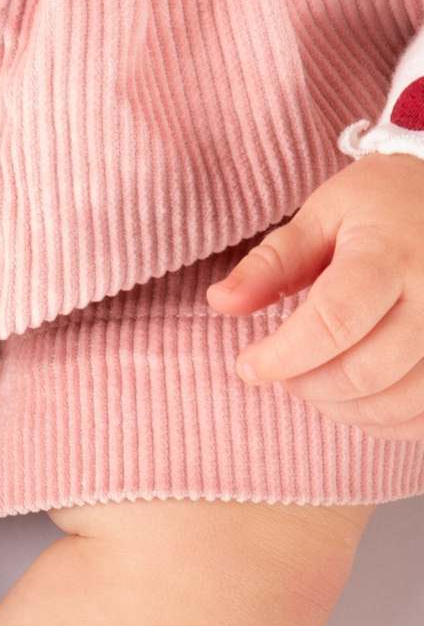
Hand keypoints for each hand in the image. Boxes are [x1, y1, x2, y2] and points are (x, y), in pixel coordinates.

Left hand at [209, 154, 423, 441]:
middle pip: (362, 374)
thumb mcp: (326, 213)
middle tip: (284, 370)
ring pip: (394, 404)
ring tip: (316, 378)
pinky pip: (421, 417)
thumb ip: (273, 262)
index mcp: (393, 254)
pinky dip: (380, 420)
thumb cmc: (384, 205)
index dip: (280, 357)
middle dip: (306, 385)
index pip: (333, 322)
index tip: (248, 365)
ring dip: (340, 408)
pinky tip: (356, 396)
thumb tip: (220, 301)